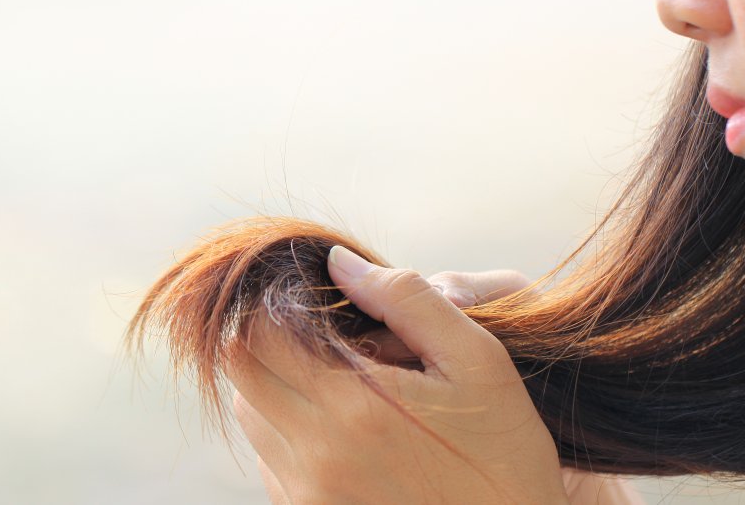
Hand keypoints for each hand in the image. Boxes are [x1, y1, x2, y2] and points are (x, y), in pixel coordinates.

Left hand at [225, 247, 568, 504]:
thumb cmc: (503, 454)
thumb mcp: (477, 361)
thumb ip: (405, 300)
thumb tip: (338, 262)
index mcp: (355, 403)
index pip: (258, 334)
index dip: (277, 305)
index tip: (317, 304)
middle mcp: (316, 452)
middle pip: (241, 372)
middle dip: (271, 341)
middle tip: (325, 340)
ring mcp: (308, 492)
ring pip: (249, 415)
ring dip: (277, 386)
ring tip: (339, 384)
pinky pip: (268, 460)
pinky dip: (288, 432)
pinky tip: (343, 429)